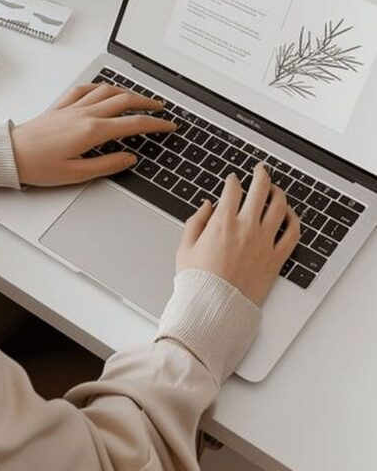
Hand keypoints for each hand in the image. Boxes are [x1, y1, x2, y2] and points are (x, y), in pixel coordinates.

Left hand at [11, 82, 173, 186]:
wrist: (11, 154)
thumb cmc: (39, 166)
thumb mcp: (77, 174)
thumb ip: (107, 165)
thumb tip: (129, 158)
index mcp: (92, 131)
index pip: (133, 124)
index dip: (155, 124)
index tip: (169, 126)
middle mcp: (85, 114)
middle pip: (125, 101)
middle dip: (147, 103)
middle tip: (161, 108)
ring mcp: (73, 107)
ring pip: (107, 91)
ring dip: (127, 92)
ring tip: (139, 98)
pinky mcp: (61, 105)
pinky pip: (85, 89)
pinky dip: (100, 86)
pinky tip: (105, 89)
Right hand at [175, 163, 300, 304]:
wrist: (213, 309)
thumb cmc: (197, 282)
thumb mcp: (185, 247)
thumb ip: (195, 221)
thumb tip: (206, 206)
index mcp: (222, 222)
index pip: (233, 189)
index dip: (233, 180)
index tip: (232, 180)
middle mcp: (246, 228)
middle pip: (260, 189)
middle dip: (261, 175)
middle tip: (261, 170)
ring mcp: (263, 243)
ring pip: (279, 207)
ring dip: (278, 193)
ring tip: (276, 189)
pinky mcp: (275, 260)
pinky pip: (292, 234)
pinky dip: (294, 221)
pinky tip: (290, 215)